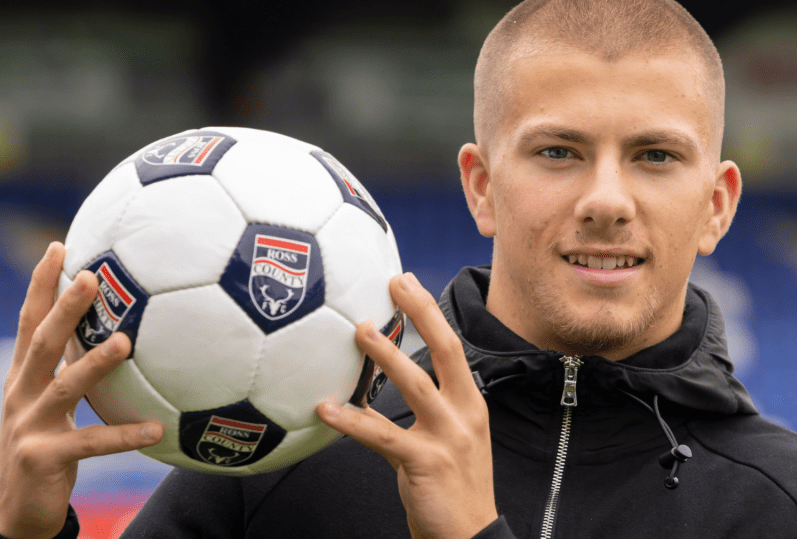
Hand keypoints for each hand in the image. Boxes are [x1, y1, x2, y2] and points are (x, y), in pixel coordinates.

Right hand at [0, 242, 162, 538]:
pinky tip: (156, 430)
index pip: (30, 320)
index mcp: (23, 376)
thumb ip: (75, 370)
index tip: (60, 246)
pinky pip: (91, 444)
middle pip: (42, 342)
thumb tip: (120, 333)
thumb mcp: (53, 404)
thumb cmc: (46, 447)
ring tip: (126, 342)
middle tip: (90, 276)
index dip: (41, 284)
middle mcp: (20, 394)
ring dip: (95, 363)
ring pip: (64, 387)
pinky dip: (125, 435)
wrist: (16, 510)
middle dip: (65, 307)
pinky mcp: (43, 458)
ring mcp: (28, 425)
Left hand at [317, 273, 496, 538]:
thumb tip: (385, 384)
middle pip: (444, 350)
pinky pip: (381, 435)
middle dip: (420, 312)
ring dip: (385, 354)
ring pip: (414, 384)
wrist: (470, 535)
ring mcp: (447, 437)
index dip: (430, 312)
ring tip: (359, 331)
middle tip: (394, 283)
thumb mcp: (452, 439)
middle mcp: (464, 413)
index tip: (407, 283)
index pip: (452, 346)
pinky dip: (351, 420)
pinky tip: (326, 409)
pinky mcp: (424, 463)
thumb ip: (425, 410)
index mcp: (470, 403)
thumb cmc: (455, 487)